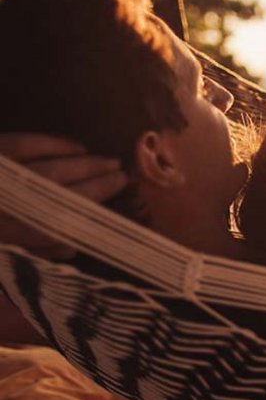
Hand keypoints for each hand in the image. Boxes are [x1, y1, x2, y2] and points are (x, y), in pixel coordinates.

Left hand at [0, 134, 127, 258]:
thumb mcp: (3, 255)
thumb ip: (36, 252)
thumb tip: (73, 248)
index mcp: (4, 236)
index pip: (55, 226)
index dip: (89, 211)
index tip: (117, 198)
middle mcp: (1, 206)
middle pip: (55, 195)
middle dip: (93, 184)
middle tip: (120, 173)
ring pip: (45, 170)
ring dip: (82, 165)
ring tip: (106, 160)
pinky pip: (21, 144)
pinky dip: (54, 144)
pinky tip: (76, 146)